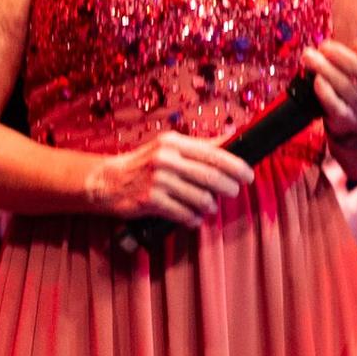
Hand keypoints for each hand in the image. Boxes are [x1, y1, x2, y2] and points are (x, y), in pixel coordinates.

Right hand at [87, 131, 254, 225]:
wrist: (108, 181)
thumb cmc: (142, 164)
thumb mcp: (168, 147)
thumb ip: (198, 145)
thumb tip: (231, 137)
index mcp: (173, 143)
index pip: (213, 153)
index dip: (236, 166)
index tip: (248, 175)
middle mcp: (165, 159)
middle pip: (211, 176)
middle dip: (228, 187)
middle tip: (233, 192)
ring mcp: (157, 181)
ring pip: (199, 198)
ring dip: (209, 206)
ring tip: (209, 207)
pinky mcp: (150, 201)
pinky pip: (183, 213)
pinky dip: (192, 218)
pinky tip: (193, 218)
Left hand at [310, 34, 356, 143]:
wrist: (350, 121)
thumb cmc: (352, 87)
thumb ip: (352, 54)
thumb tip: (339, 31)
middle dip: (340, 56)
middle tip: (323, 47)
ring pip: (344, 86)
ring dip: (325, 69)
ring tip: (309, 57)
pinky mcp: (344, 117)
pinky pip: (335, 105)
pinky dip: (325, 92)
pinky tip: (317, 80)